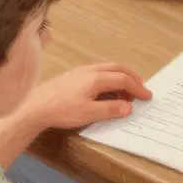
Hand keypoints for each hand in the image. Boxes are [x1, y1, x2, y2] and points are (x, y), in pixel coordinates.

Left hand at [20, 63, 152, 130]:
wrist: (34, 106)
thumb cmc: (61, 110)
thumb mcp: (88, 113)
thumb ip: (111, 109)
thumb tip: (129, 107)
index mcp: (96, 78)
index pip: (123, 80)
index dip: (137, 88)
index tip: (147, 96)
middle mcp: (90, 70)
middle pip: (118, 69)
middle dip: (132, 78)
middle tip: (141, 89)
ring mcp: (81, 71)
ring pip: (108, 69)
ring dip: (120, 78)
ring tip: (125, 94)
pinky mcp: (73, 76)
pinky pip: (98, 72)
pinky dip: (109, 79)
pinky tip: (106, 91)